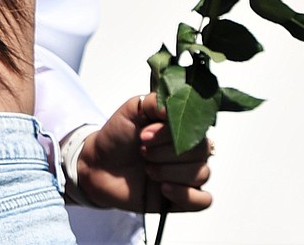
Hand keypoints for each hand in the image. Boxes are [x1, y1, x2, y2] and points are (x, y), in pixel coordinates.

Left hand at [75, 94, 213, 213]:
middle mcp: (186, 151)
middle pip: (201, 152)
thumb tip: (172, 109)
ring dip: (172, 172)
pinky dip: (186, 195)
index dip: (169, 133)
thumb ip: (153, 103)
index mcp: (179, 128)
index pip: (194, 128)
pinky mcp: (182, 199)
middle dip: (167, 153)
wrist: (100, 167)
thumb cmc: (117, 137)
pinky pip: (203, 200)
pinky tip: (164, 189)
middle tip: (143, 152)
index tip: (143, 135)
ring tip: (148, 170)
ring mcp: (186, 175)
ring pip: (202, 173)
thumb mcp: (131, 111)